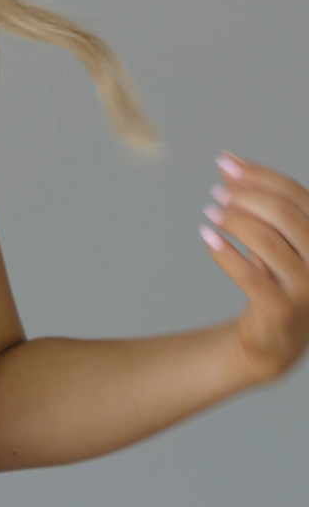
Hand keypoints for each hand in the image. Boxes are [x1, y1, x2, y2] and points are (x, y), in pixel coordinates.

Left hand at [201, 153, 308, 383]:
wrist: (275, 342)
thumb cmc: (276, 282)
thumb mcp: (273, 241)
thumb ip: (257, 205)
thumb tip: (230, 165)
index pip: (299, 196)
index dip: (261, 176)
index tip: (226, 164)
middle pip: (286, 216)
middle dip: (248, 197)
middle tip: (217, 192)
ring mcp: (307, 289)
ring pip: (269, 242)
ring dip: (235, 222)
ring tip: (211, 212)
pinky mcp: (284, 311)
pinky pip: (251, 277)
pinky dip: (226, 254)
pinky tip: (207, 238)